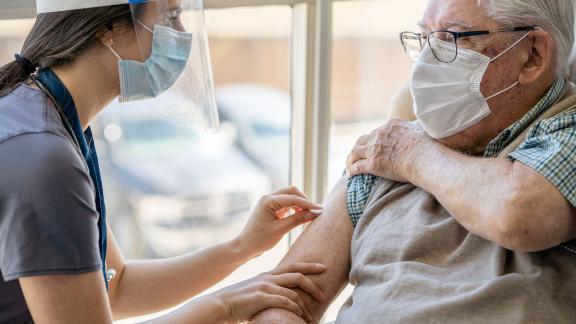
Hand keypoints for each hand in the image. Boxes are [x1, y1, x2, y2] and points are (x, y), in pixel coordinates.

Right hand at [212, 262, 326, 322]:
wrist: (221, 304)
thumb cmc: (240, 300)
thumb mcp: (257, 289)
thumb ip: (271, 289)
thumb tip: (286, 296)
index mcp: (269, 274)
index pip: (293, 266)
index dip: (310, 266)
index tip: (324, 267)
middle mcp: (268, 278)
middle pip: (297, 276)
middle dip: (313, 285)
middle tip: (323, 295)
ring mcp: (265, 287)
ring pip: (293, 292)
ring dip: (304, 306)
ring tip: (309, 316)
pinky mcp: (261, 298)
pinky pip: (284, 302)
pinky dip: (294, 309)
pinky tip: (298, 316)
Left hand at [236, 186, 322, 256]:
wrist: (245, 247)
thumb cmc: (259, 239)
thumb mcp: (280, 230)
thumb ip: (297, 220)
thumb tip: (314, 213)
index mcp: (268, 201)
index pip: (293, 198)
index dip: (308, 204)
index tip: (321, 210)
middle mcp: (268, 198)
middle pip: (292, 191)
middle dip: (304, 200)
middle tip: (315, 212)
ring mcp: (269, 202)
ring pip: (290, 196)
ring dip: (300, 203)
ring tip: (308, 215)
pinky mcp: (271, 208)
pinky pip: (286, 203)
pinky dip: (295, 208)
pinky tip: (300, 217)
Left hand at [346, 119, 430, 181]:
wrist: (424, 158)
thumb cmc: (429, 146)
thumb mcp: (424, 128)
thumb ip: (419, 126)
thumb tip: (425, 123)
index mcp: (392, 125)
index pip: (378, 131)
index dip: (374, 138)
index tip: (373, 144)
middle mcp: (380, 134)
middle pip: (363, 139)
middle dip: (360, 147)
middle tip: (357, 154)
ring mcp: (375, 149)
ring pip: (355, 152)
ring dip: (351, 158)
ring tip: (349, 164)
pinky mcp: (373, 164)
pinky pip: (357, 166)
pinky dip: (351, 170)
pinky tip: (350, 174)